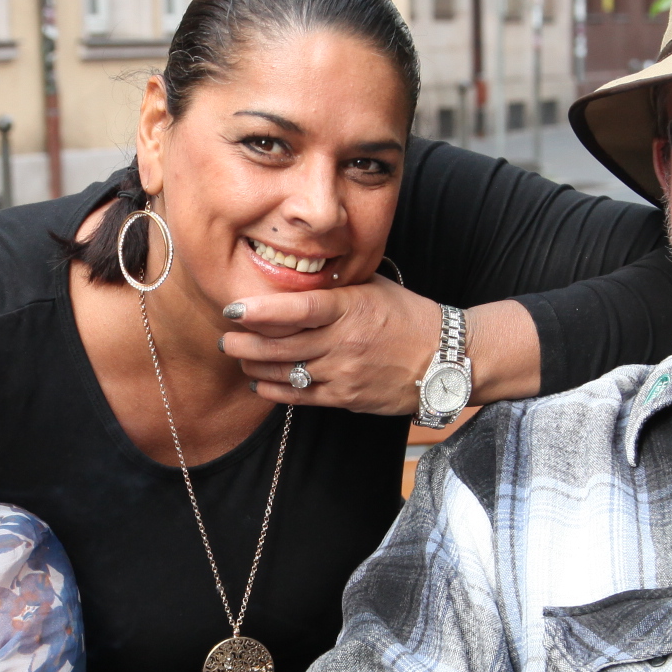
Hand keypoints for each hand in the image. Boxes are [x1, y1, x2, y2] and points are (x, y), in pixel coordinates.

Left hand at [219, 278, 438, 414]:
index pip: (298, 308)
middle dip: (246, 342)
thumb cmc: (407, 318)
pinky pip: (301, 397)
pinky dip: (275, 389)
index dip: (261, 310)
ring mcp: (344, 372)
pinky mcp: (346, 397)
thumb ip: (336, 286)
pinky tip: (260, 381)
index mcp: (350, 307)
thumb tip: (298, 273)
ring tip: (240, 356)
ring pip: (287, 372)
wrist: (445, 360)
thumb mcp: (375, 289)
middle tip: (226, 337)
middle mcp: (344, 341)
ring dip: (256, 365)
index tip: (234, 308)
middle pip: (282, 344)